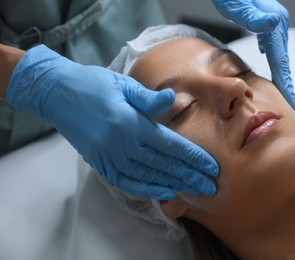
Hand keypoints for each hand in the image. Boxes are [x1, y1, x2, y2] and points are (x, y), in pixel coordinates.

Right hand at [7, 45, 218, 199]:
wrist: (56, 93)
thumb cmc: (93, 84)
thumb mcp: (123, 85)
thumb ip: (149, 99)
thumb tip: (172, 99)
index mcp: (132, 123)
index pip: (171, 145)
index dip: (193, 157)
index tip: (212, 167)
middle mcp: (122, 144)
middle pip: (164, 165)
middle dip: (190, 177)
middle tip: (211, 188)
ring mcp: (109, 156)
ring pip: (148, 176)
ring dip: (173, 185)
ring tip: (193, 193)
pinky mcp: (99, 163)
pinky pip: (126, 182)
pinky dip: (146, 189)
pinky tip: (163, 193)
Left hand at [211, 0, 294, 118]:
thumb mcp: (238, 5)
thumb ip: (254, 17)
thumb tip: (273, 23)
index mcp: (274, 25)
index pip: (281, 63)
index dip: (287, 87)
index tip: (294, 106)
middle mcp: (277, 25)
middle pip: (284, 62)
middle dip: (289, 87)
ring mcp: (273, 23)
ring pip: (279, 56)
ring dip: (282, 76)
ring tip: (286, 95)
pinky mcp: (266, 22)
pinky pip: (273, 48)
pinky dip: (274, 62)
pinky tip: (272, 68)